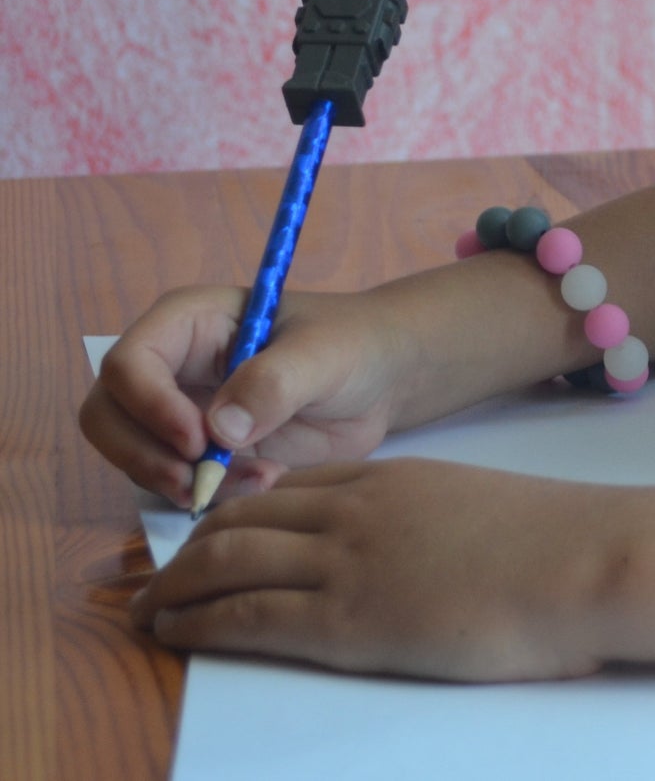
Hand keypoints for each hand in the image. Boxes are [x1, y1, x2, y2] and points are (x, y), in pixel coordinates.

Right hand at [80, 286, 410, 509]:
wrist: (383, 379)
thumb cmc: (354, 343)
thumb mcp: (326, 353)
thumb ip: (275, 381)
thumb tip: (217, 430)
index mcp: (190, 322)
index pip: (128, 362)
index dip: (148, 404)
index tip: (196, 439)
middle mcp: (171, 368)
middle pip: (107, 416)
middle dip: (143, 456)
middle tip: (197, 481)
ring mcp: (180, 413)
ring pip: (136, 458)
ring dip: (181, 482)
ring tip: (257, 478)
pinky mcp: (200, 454)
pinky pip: (174, 484)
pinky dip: (207, 496)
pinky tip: (265, 482)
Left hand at [129, 459, 612, 679]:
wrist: (581, 558)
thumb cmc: (554, 545)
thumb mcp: (478, 511)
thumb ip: (436, 524)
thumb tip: (431, 557)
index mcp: (392, 480)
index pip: (292, 490)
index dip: (241, 513)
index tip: (215, 539)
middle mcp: (356, 511)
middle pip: (245, 518)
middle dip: (190, 549)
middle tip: (160, 579)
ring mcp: (349, 562)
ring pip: (229, 561)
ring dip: (176, 586)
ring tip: (147, 611)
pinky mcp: (348, 619)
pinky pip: (248, 614)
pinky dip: (198, 621)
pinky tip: (173, 633)